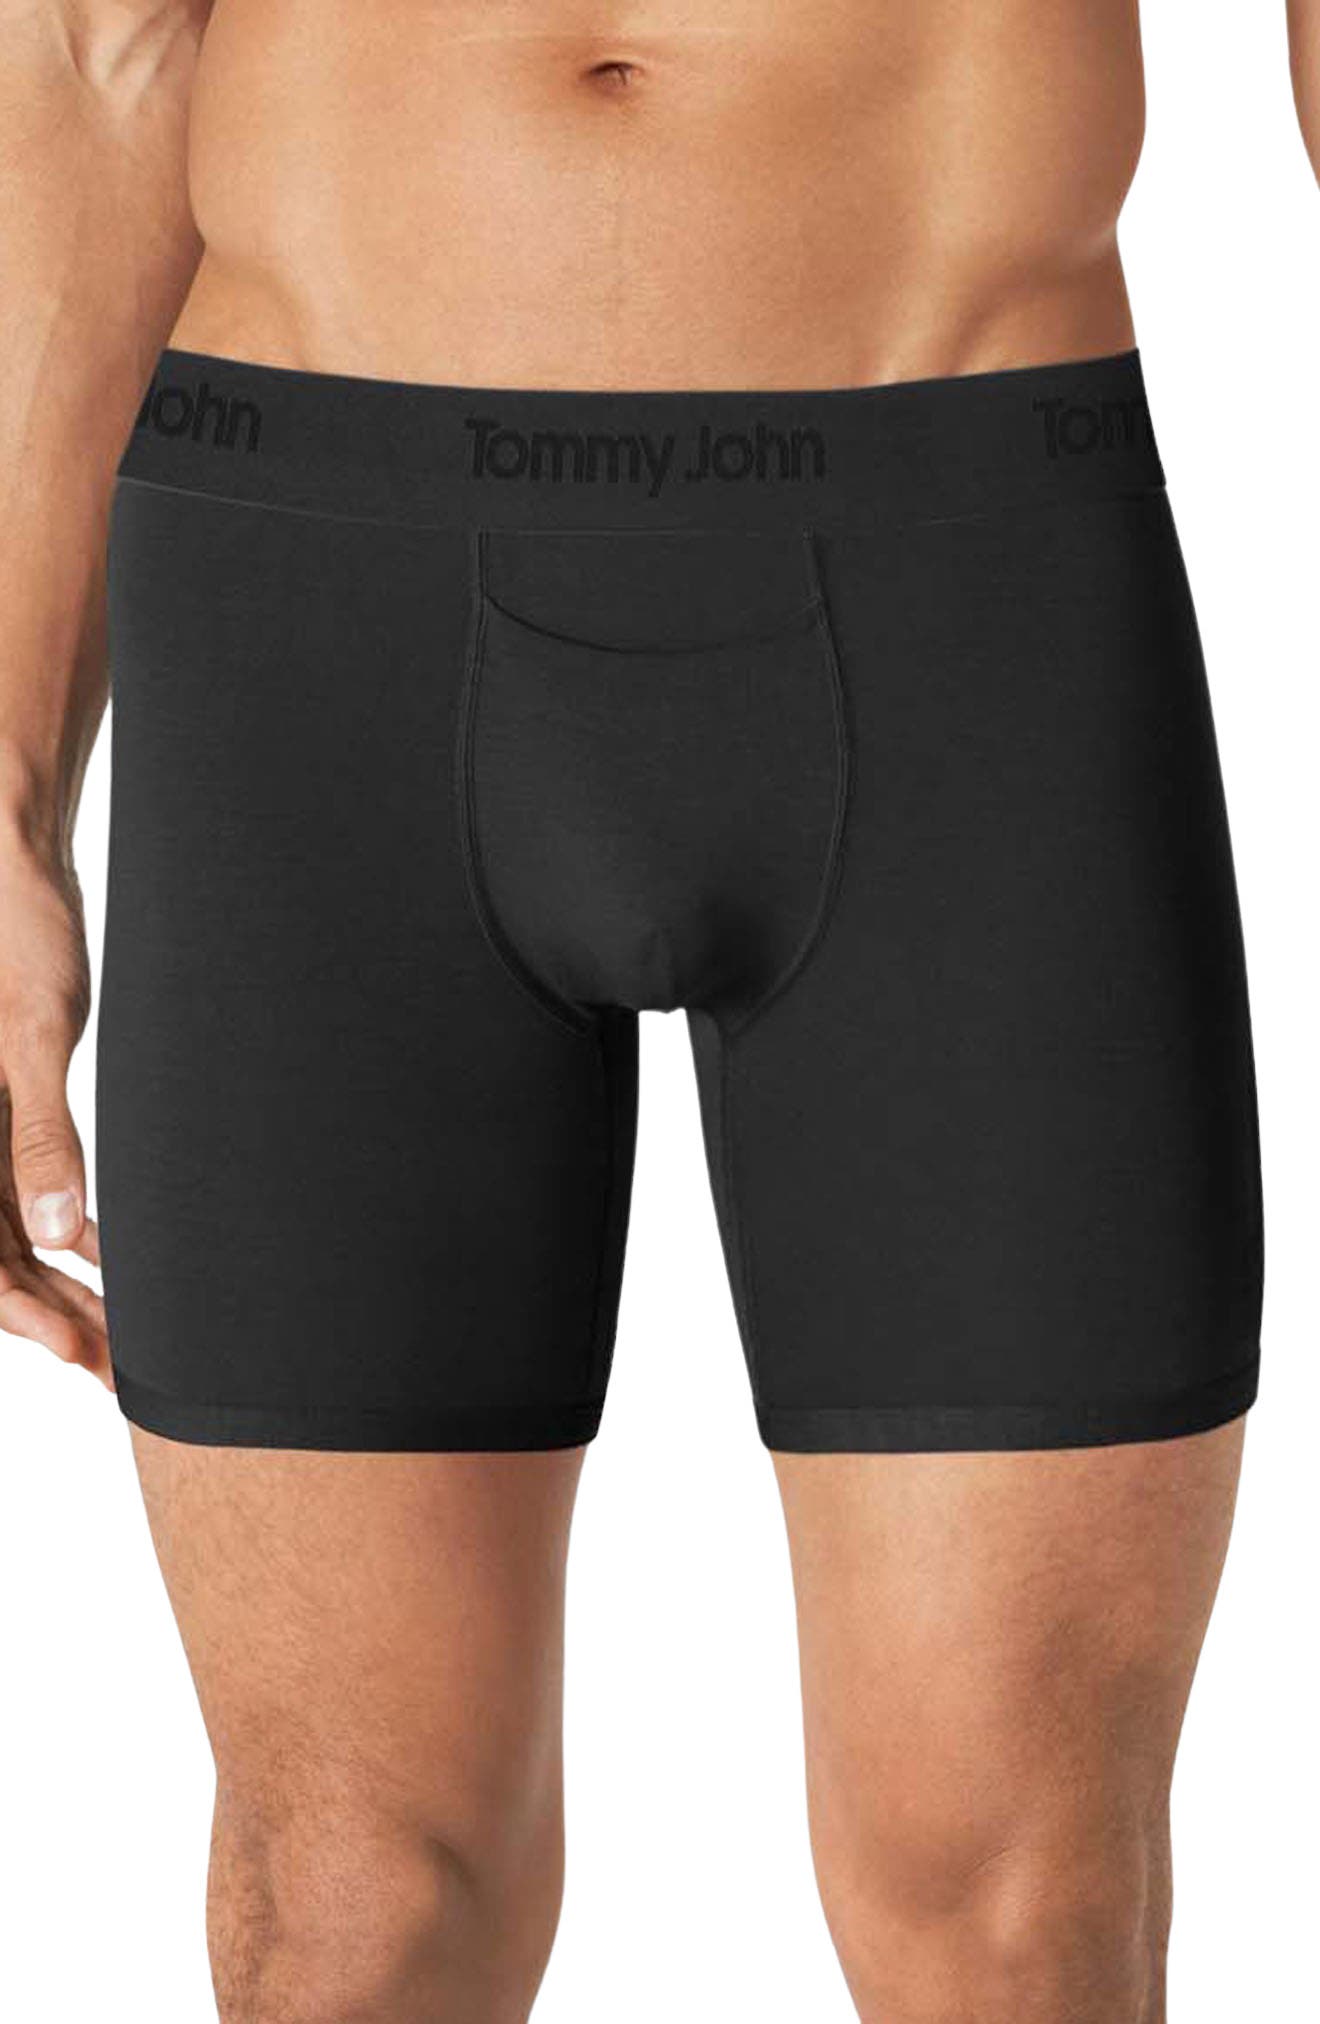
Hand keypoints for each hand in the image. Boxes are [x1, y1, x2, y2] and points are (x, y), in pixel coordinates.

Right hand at [0, 830, 107, 1384]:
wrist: (10, 863)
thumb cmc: (15, 929)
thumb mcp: (32, 1030)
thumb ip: (40, 1133)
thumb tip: (60, 1233)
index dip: (20, 1311)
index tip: (78, 1346)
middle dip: (51, 1317)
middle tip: (119, 1365)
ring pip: (11, 1233)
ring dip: (63, 1287)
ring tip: (123, 1335)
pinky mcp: (2, 1113)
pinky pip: (24, 1193)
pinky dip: (67, 1234)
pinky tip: (116, 1260)